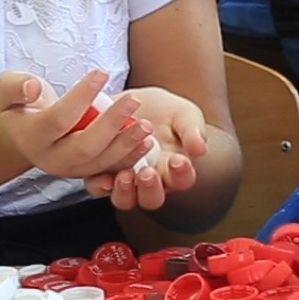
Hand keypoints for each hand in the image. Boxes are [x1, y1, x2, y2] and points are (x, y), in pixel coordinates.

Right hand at [0, 70, 157, 180]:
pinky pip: (110, 169)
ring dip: (126, 145)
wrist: (23, 130)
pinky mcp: (86, 172)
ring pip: (100, 162)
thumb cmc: (20, 102)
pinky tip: (147, 141)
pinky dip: (131, 157)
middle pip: (84, 146)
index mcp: (31, 137)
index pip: (59, 119)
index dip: (81, 96)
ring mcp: (70, 169)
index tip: (102, 72)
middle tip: (134, 101)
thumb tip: (33, 88)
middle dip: (111, 125)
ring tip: (146, 124)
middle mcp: (51, 159)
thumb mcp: (7, 88)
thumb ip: (16, 86)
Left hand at [84, 85, 208, 210]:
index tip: (178, 160)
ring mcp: (124, 178)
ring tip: (124, 175)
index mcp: (174, 169)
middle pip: (152, 198)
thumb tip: (200, 148)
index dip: (181, 173)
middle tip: (148, 173)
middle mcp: (149, 180)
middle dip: (150, 189)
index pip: (182, 179)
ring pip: (125, 199)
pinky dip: (99, 184)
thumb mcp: (183, 113)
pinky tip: (101, 176)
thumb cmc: (163, 110)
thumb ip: (192, 130)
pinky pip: (98, 187)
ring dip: (124, 192)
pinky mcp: (99, 171)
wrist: (130, 100)